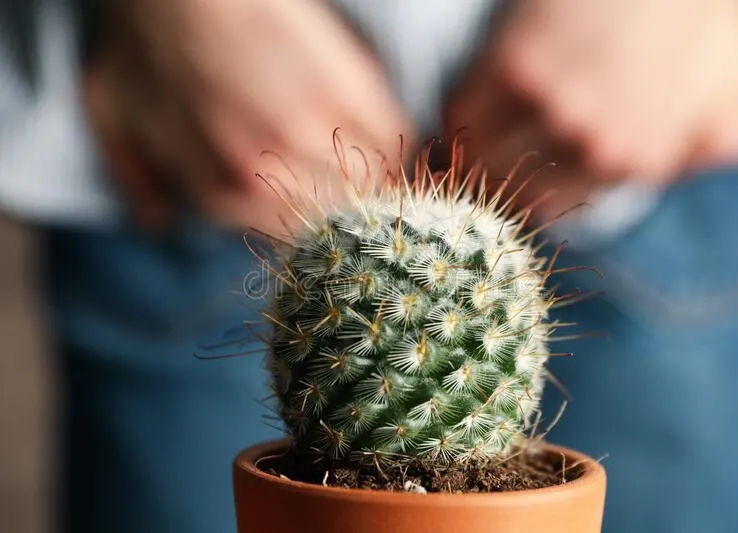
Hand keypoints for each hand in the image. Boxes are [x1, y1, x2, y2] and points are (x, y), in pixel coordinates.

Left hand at [83, 0, 412, 235]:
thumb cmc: (146, 38)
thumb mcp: (112, 113)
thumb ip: (137, 181)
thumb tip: (160, 225)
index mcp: (220, 190)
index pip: (294, 243)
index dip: (321, 241)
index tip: (333, 233)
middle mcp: (273, 171)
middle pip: (339, 222)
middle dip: (355, 221)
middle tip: (362, 211)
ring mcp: (316, 129)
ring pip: (373, 184)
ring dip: (381, 185)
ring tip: (380, 180)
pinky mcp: (351, 85)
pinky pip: (394, 137)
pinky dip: (397, 145)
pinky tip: (386, 141)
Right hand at [444, 0, 737, 218]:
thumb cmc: (700, 18)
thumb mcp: (730, 91)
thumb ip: (713, 147)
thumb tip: (682, 172)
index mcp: (635, 162)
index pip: (553, 207)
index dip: (520, 201)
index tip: (504, 192)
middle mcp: (592, 145)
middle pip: (512, 192)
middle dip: (485, 188)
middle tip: (469, 178)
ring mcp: (551, 107)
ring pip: (481, 157)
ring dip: (463, 159)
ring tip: (454, 155)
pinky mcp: (516, 65)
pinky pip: (463, 110)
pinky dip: (454, 117)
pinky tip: (457, 116)